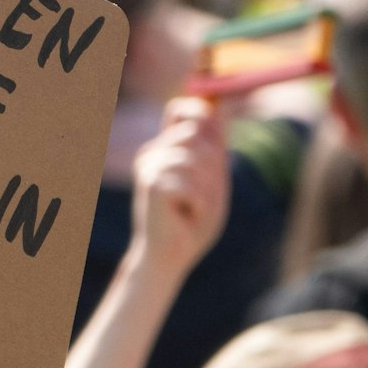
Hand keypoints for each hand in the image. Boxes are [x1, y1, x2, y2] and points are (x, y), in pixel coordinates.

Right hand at [130, 98, 229, 276]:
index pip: (181, 110)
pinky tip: (186, 216)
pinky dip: (198, 203)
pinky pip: (189, 184)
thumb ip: (215, 148)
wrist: (168, 257)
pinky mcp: (150, 184)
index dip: (201, 115)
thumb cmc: (191, 222)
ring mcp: (149, 166)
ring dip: (206, 188)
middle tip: (206, 192)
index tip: (216, 142)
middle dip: (213, 162)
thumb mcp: (212, 180)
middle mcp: (153, 153)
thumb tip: (218, 110)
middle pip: (195, 131)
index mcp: (165, 149)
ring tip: (195, 207)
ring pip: (195, 158)